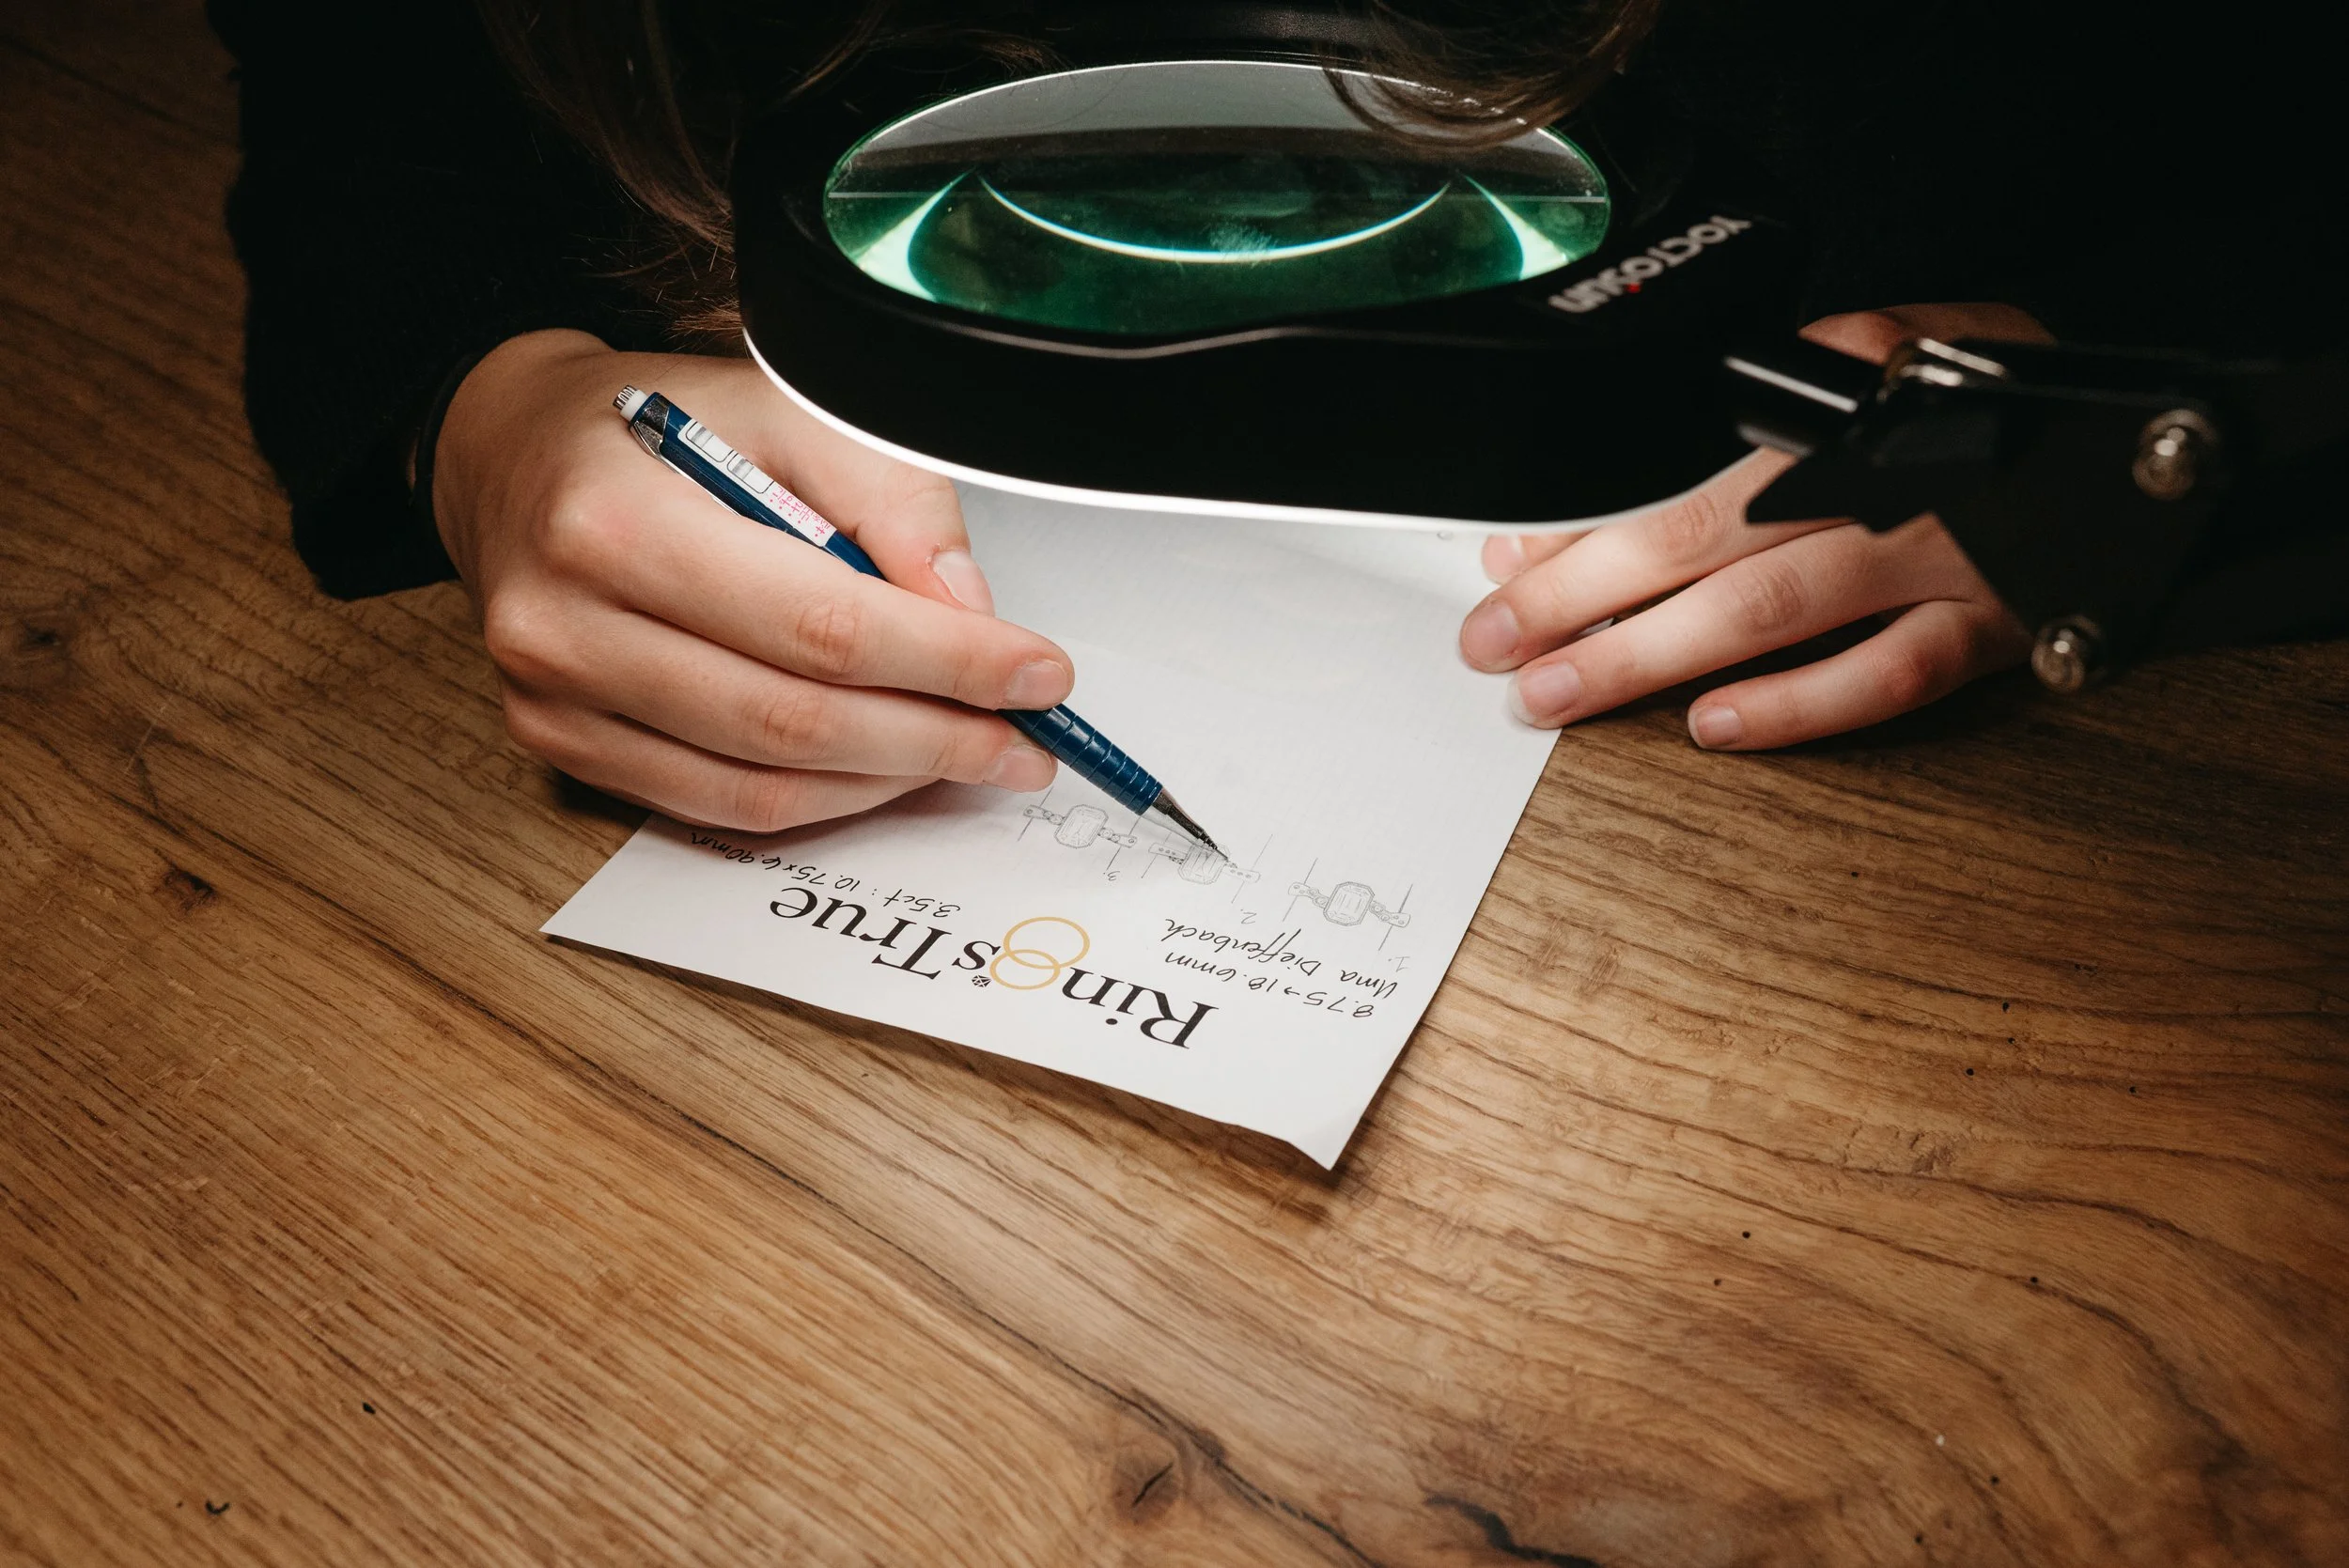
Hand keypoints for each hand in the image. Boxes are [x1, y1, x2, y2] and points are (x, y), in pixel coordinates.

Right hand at [432, 329, 1071, 830]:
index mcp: (616, 519)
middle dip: (935, 737)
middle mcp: (567, 621)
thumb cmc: (654, 423)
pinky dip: (819, 798)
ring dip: (887, 782)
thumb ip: (886, 497)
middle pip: (793, 719)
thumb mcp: (782, 405)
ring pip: (760, 783)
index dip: (947, 662)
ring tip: (972, 755)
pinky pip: (717, 805)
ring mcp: (555, 698)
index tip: (1037, 675)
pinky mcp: (562, 743)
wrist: (512, 450)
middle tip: (1023, 740)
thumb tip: (970, 611)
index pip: (821, 624)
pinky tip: (883, 770)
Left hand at [1461, 304, 2045, 748]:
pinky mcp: (1988, 623)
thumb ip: (1714, 438)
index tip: (1503, 560)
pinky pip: (1880, 676)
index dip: (1581, 520)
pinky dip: (1793, 708)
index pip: (1677, 459)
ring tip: (1555, 694)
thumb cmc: (1962, 402)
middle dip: (1575, 596)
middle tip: (1492, 642)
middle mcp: (1881, 466)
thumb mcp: (1847, 369)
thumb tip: (1563, 516)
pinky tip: (1711, 726)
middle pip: (1698, 534)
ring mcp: (1938, 549)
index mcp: (1838, 385)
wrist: (2136, 433)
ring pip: (1769, 610)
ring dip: (1647, 657)